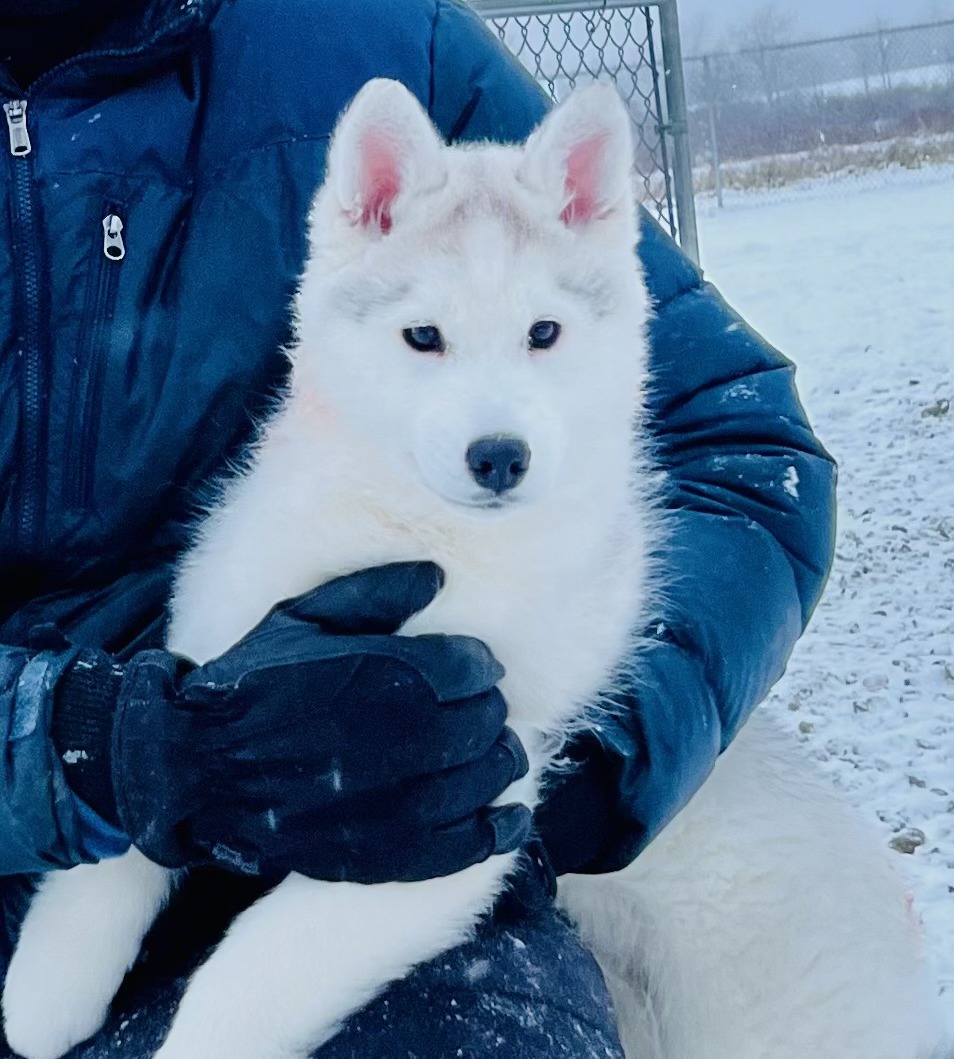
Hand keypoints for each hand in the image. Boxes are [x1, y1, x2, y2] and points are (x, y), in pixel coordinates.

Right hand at [54, 563, 530, 881]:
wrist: (196, 766)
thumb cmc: (253, 683)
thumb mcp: (305, 615)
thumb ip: (376, 591)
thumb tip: (439, 575)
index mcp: (393, 674)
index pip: (474, 667)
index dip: (480, 665)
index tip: (474, 667)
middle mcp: (407, 738)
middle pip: (487, 720)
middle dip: (490, 710)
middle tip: (480, 709)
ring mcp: (401, 802)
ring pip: (487, 777)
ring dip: (501, 761)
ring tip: (494, 753)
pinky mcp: (389, 853)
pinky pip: (467, 844)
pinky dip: (499, 830)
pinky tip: (509, 817)